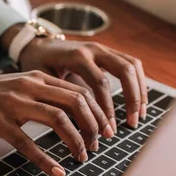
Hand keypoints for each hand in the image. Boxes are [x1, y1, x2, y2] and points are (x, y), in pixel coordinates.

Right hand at [0, 64, 114, 175]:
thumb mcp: (20, 86)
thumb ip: (45, 94)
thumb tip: (75, 112)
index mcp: (38, 78)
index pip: (80, 91)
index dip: (98, 113)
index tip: (106, 131)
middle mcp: (30, 87)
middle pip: (76, 102)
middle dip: (93, 127)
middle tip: (97, 146)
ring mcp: (13, 104)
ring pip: (58, 119)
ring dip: (76, 141)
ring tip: (81, 157)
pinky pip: (27, 143)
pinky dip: (45, 160)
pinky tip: (55, 172)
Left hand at [19, 38, 147, 130]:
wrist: (36, 45)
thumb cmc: (36, 64)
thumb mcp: (42, 80)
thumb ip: (60, 97)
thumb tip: (76, 126)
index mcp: (77, 56)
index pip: (100, 83)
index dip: (107, 108)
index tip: (108, 130)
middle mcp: (94, 49)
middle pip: (124, 71)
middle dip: (131, 99)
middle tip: (131, 124)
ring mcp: (103, 48)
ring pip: (132, 65)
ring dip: (139, 91)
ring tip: (138, 115)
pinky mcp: (107, 52)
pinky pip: (130, 64)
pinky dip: (138, 82)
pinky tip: (138, 101)